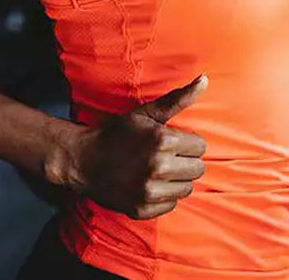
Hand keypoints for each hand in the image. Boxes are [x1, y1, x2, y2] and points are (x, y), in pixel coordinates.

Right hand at [68, 75, 207, 219]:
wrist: (83, 160)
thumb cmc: (119, 133)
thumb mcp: (147, 113)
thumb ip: (179, 98)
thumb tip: (205, 79)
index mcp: (163, 141)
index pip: (200, 147)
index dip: (188, 143)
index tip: (173, 142)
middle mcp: (158, 167)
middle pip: (198, 169)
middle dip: (186, 161)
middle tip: (168, 157)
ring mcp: (149, 191)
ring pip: (187, 188)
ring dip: (177, 180)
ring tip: (160, 170)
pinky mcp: (141, 209)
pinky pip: (171, 205)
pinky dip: (164, 196)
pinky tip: (150, 184)